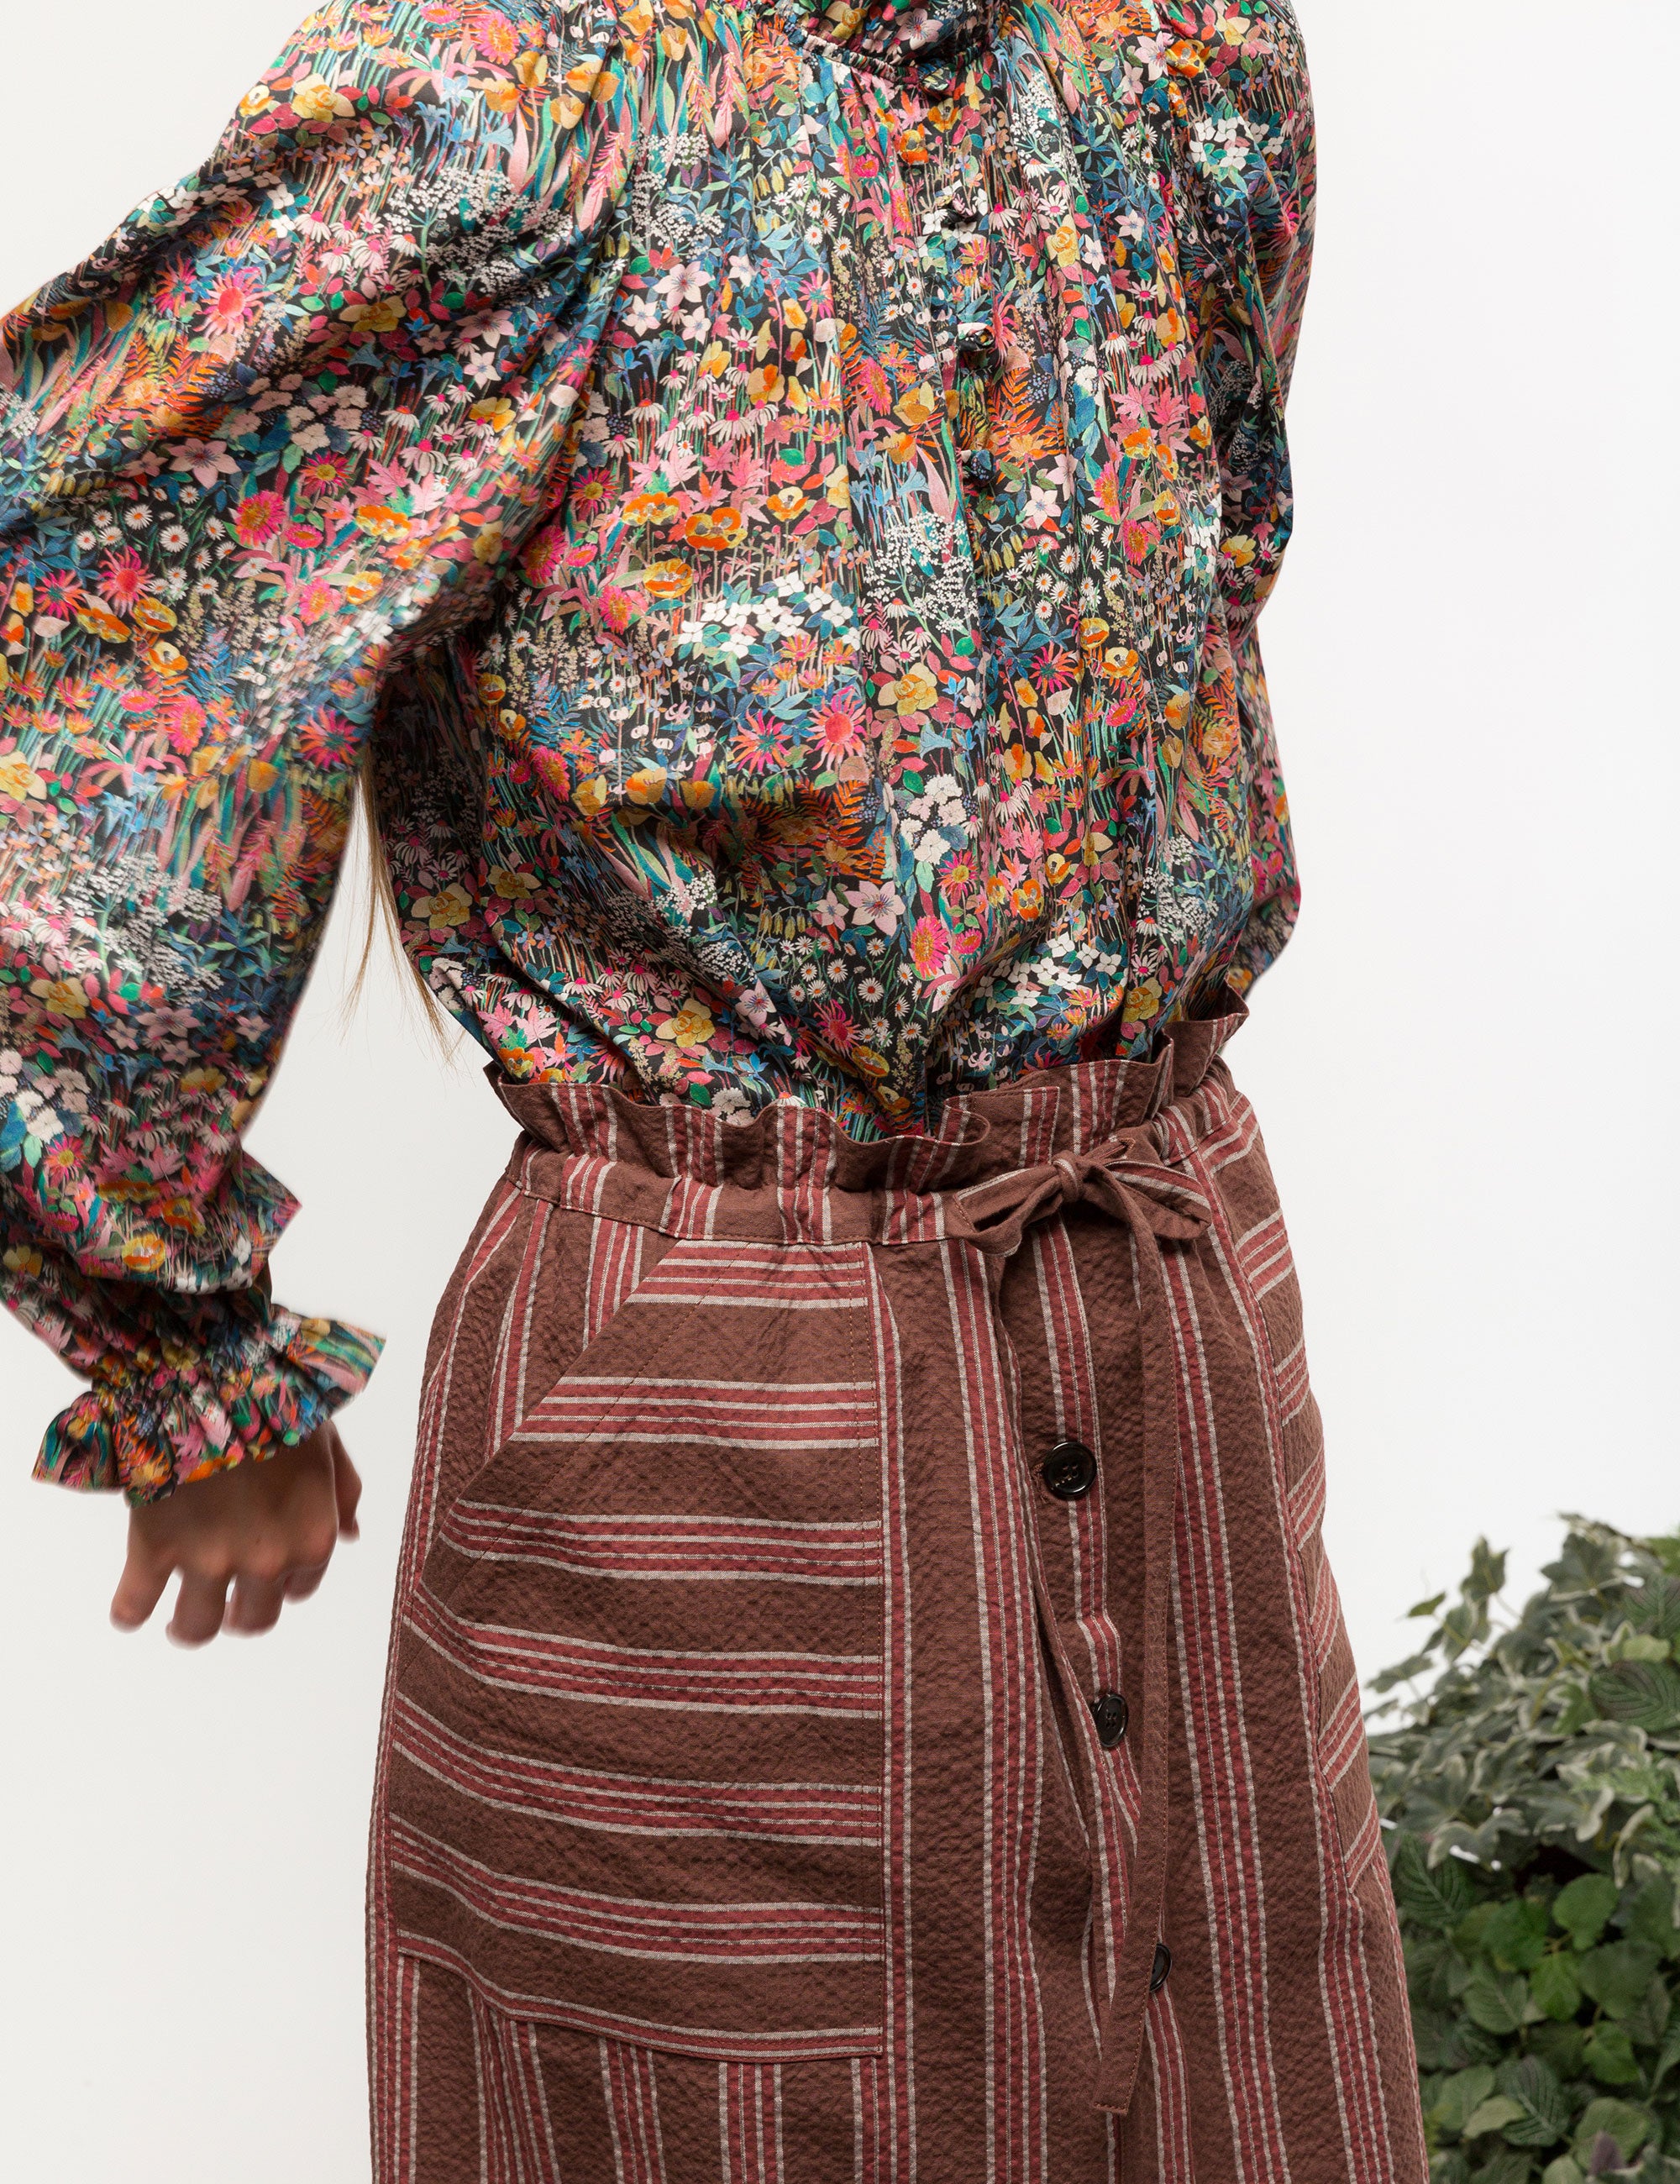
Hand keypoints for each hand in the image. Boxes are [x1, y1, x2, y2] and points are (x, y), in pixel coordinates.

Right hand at [110, 1419, 361, 1644]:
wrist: (209, 1377)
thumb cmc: (275, 1401)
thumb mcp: (326, 1441)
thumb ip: (343, 1493)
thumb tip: (350, 1535)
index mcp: (313, 1536)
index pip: (301, 1586)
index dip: (283, 1579)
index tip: (266, 1568)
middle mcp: (267, 1560)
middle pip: (254, 1618)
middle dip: (240, 1611)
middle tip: (224, 1601)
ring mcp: (208, 1559)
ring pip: (196, 1627)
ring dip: (188, 1626)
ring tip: (176, 1619)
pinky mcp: (154, 1548)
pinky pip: (133, 1606)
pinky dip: (128, 1612)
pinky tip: (130, 1607)